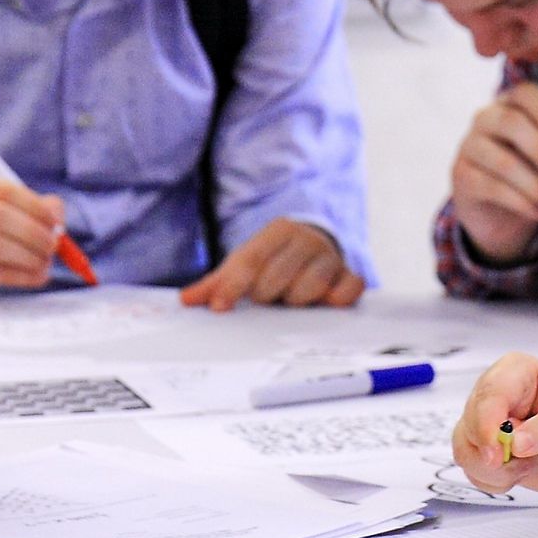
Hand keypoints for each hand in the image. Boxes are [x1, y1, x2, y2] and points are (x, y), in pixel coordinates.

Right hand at [0, 175, 64, 308]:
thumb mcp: (8, 212)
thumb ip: (40, 208)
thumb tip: (58, 219)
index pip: (5, 190)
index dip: (35, 206)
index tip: (55, 222)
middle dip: (33, 232)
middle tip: (53, 245)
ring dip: (31, 256)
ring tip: (45, 262)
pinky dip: (25, 275)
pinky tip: (38, 276)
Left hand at [179, 218, 363, 309]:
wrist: (318, 244)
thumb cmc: (277, 259)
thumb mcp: (247, 262)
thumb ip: (218, 282)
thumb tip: (187, 299)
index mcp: (278, 230)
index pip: (251, 259)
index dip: (233, 285)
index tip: (219, 307)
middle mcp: (306, 240)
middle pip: (279, 275)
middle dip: (266, 294)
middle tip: (265, 300)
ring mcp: (331, 257)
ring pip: (312, 284)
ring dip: (296, 301)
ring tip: (290, 302)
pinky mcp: (350, 275)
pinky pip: (349, 287)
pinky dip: (338, 298)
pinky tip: (326, 305)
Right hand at [449, 83, 537, 263]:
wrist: (505, 212)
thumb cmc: (536, 171)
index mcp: (513, 104)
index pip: (525, 94)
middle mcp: (486, 118)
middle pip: (511, 123)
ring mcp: (470, 146)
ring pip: (502, 161)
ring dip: (533, 185)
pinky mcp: (461, 176)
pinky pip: (491, 187)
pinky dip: (520, 202)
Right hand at [450, 355, 537, 499]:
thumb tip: (516, 442)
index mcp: (517, 371)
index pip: (489, 394)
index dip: (486, 425)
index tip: (498, 454)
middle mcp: (496, 393)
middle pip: (469, 422)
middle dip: (491, 453)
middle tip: (522, 465)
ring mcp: (488, 422)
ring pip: (464, 448)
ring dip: (492, 470)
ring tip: (527, 466)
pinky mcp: (486, 449)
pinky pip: (470, 468)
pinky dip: (492, 480)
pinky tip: (519, 474)